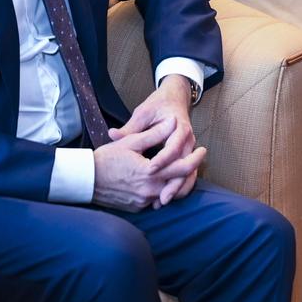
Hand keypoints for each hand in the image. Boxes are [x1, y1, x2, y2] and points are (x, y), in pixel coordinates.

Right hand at [92, 117, 206, 211]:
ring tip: (183, 169)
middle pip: (180, 184)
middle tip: (197, 158)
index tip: (203, 149)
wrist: (85, 180)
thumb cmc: (106, 158)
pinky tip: (164, 180)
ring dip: (178, 183)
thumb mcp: (131, 142)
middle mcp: (149, 191)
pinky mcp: (137, 208)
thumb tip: (172, 122)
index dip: (196, 159)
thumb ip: (155, 134)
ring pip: (169, 194)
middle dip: (191, 172)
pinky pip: (156, 200)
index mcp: (150, 173)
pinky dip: (163, 190)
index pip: (182, 168)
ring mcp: (143, 202)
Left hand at [110, 75, 198, 207]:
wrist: (175, 99)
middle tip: (161, 199)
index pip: (173, 146)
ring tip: (162, 202)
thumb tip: (112, 134)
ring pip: (189, 173)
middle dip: (174, 183)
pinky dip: (179, 187)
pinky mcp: (186, 155)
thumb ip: (129, 128)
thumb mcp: (143, 113)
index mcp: (178, 126)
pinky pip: (186, 174)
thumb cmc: (157, 106)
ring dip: (178, 189)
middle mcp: (187, 139)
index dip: (163, 159)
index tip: (151, 169)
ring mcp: (189, 148)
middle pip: (185, 165)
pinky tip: (164, 197)